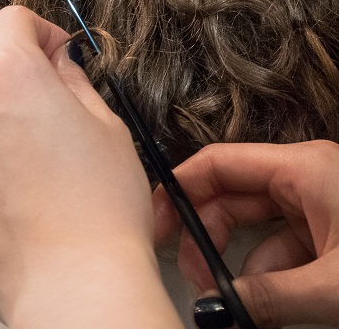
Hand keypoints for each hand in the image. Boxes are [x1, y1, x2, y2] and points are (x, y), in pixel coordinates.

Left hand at [0, 6, 178, 327]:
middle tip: (33, 96)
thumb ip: (72, 81)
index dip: (37, 32)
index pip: (9, 20)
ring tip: (21, 158)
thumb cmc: (101, 208)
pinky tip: (4, 196)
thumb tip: (57, 60)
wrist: (72, 284)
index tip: (52, 54)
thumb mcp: (107, 128)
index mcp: (11, 75)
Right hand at [155, 141, 338, 327]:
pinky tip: (261, 308)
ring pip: (253, 231)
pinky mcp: (329, 236)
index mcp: (303, 167)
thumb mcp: (331, 285)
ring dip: (237, 270)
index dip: (179, 192)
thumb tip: (213, 311)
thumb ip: (267, 297)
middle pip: (228, 199)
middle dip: (205, 242)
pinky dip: (265, 279)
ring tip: (232, 307)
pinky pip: (280, 251)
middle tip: (196, 283)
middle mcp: (305, 178)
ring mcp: (318, 207)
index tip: (155, 228)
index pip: (217, 164)